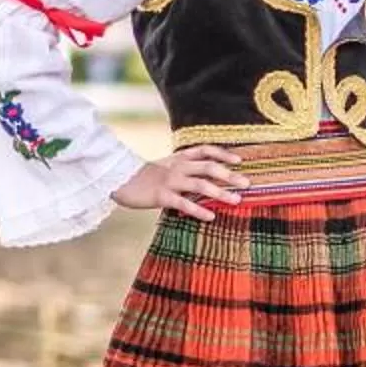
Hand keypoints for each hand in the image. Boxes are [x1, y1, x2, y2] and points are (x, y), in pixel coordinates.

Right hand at [112, 146, 246, 221]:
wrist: (118, 180)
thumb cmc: (146, 176)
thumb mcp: (167, 166)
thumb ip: (186, 168)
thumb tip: (210, 176)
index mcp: (179, 158)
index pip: (205, 150)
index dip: (223, 153)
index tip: (239, 159)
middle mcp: (177, 167)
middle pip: (208, 167)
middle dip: (229, 175)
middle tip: (247, 183)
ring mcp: (170, 181)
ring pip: (200, 185)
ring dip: (220, 193)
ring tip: (237, 200)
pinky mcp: (161, 196)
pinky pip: (183, 203)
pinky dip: (198, 210)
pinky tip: (211, 216)